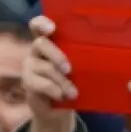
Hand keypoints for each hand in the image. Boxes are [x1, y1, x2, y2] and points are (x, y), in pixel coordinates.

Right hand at [22, 16, 78, 131]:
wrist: (58, 108)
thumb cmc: (72, 80)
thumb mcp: (79, 66)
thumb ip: (82, 57)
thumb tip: (102, 54)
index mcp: (49, 41)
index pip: (38, 25)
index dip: (42, 23)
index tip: (52, 28)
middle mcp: (36, 50)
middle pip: (41, 44)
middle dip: (57, 56)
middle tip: (69, 69)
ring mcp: (30, 65)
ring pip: (45, 67)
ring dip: (62, 81)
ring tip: (73, 93)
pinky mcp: (28, 82)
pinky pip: (41, 83)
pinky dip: (54, 90)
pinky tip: (62, 96)